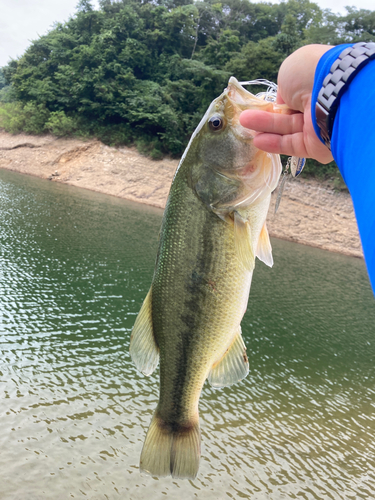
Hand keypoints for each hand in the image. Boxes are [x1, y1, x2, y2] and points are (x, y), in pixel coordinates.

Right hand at [240, 44, 333, 163]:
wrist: (333, 92)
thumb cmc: (311, 73)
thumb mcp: (289, 72)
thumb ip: (282, 90)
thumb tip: (282, 105)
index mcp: (315, 84)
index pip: (294, 98)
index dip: (277, 102)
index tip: (261, 105)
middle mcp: (318, 107)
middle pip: (287, 116)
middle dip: (266, 117)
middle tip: (245, 117)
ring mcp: (317, 128)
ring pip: (287, 130)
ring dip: (264, 128)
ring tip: (244, 125)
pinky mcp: (316, 148)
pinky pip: (291, 145)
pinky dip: (274, 143)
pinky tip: (257, 140)